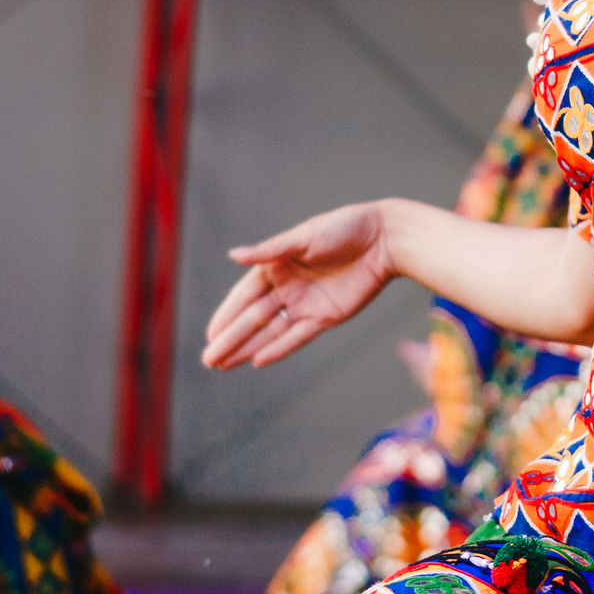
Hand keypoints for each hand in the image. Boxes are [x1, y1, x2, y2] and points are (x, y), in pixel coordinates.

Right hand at [205, 202, 397, 368]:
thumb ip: (269, 251)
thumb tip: (232, 256)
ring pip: (271, 332)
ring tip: (223, 366)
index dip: (227, 315)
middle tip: (208, 360)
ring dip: (248, 348)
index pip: (245, 295)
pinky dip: (279, 349)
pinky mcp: (327, 316)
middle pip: (254, 318)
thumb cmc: (344, 227)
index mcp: (277, 265)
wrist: (385, 239)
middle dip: (231, 339)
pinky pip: (298, 337)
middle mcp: (288, 287)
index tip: (209, 335)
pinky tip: (258, 361)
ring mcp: (306, 304)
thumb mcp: (303, 236)